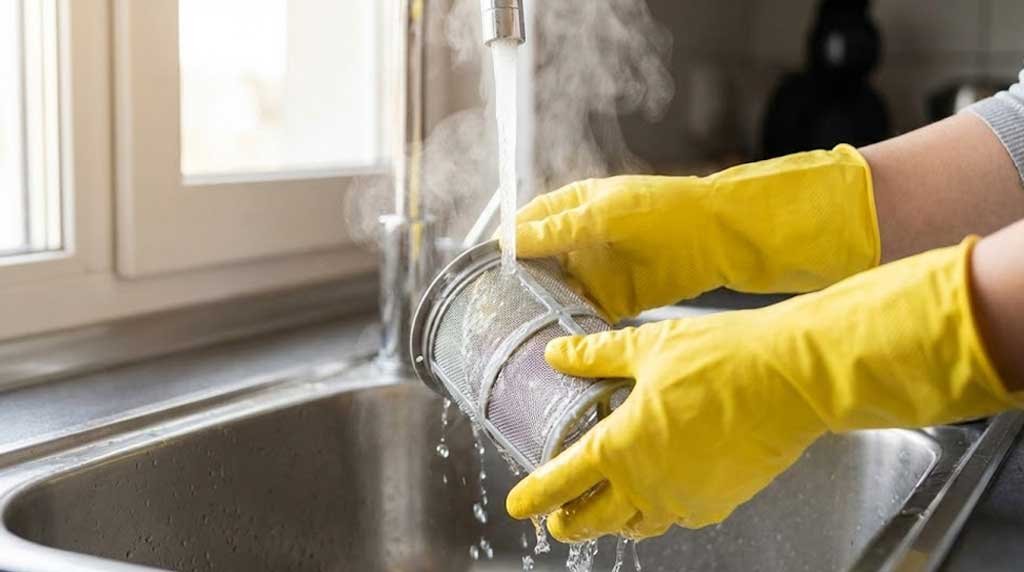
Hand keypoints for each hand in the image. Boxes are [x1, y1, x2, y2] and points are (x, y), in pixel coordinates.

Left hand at [506, 238, 1016, 541]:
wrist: (795, 379)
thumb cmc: (725, 357)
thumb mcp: (649, 347)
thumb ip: (596, 355)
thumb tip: (557, 354)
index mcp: (622, 445)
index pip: (563, 480)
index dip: (535, 495)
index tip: (518, 505)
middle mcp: (649, 482)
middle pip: (595, 519)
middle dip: (570, 522)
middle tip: (556, 520)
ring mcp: (687, 498)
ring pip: (637, 524)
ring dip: (613, 521)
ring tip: (603, 511)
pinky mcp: (721, 502)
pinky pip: (678, 517)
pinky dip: (660, 511)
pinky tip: (660, 494)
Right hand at [512, 145, 879, 322]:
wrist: (721, 237)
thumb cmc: (666, 210)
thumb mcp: (607, 214)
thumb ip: (560, 230)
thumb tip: (511, 240)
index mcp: (573, 207)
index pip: (525, 226)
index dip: (504, 247)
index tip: (480, 272)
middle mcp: (579, 239)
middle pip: (536, 264)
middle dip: (517, 285)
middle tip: (493, 310)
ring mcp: (597, 270)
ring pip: (557, 292)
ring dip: (542, 309)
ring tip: (518, 332)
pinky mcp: (615, 298)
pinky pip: (584, 313)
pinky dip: (571, 326)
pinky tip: (556, 341)